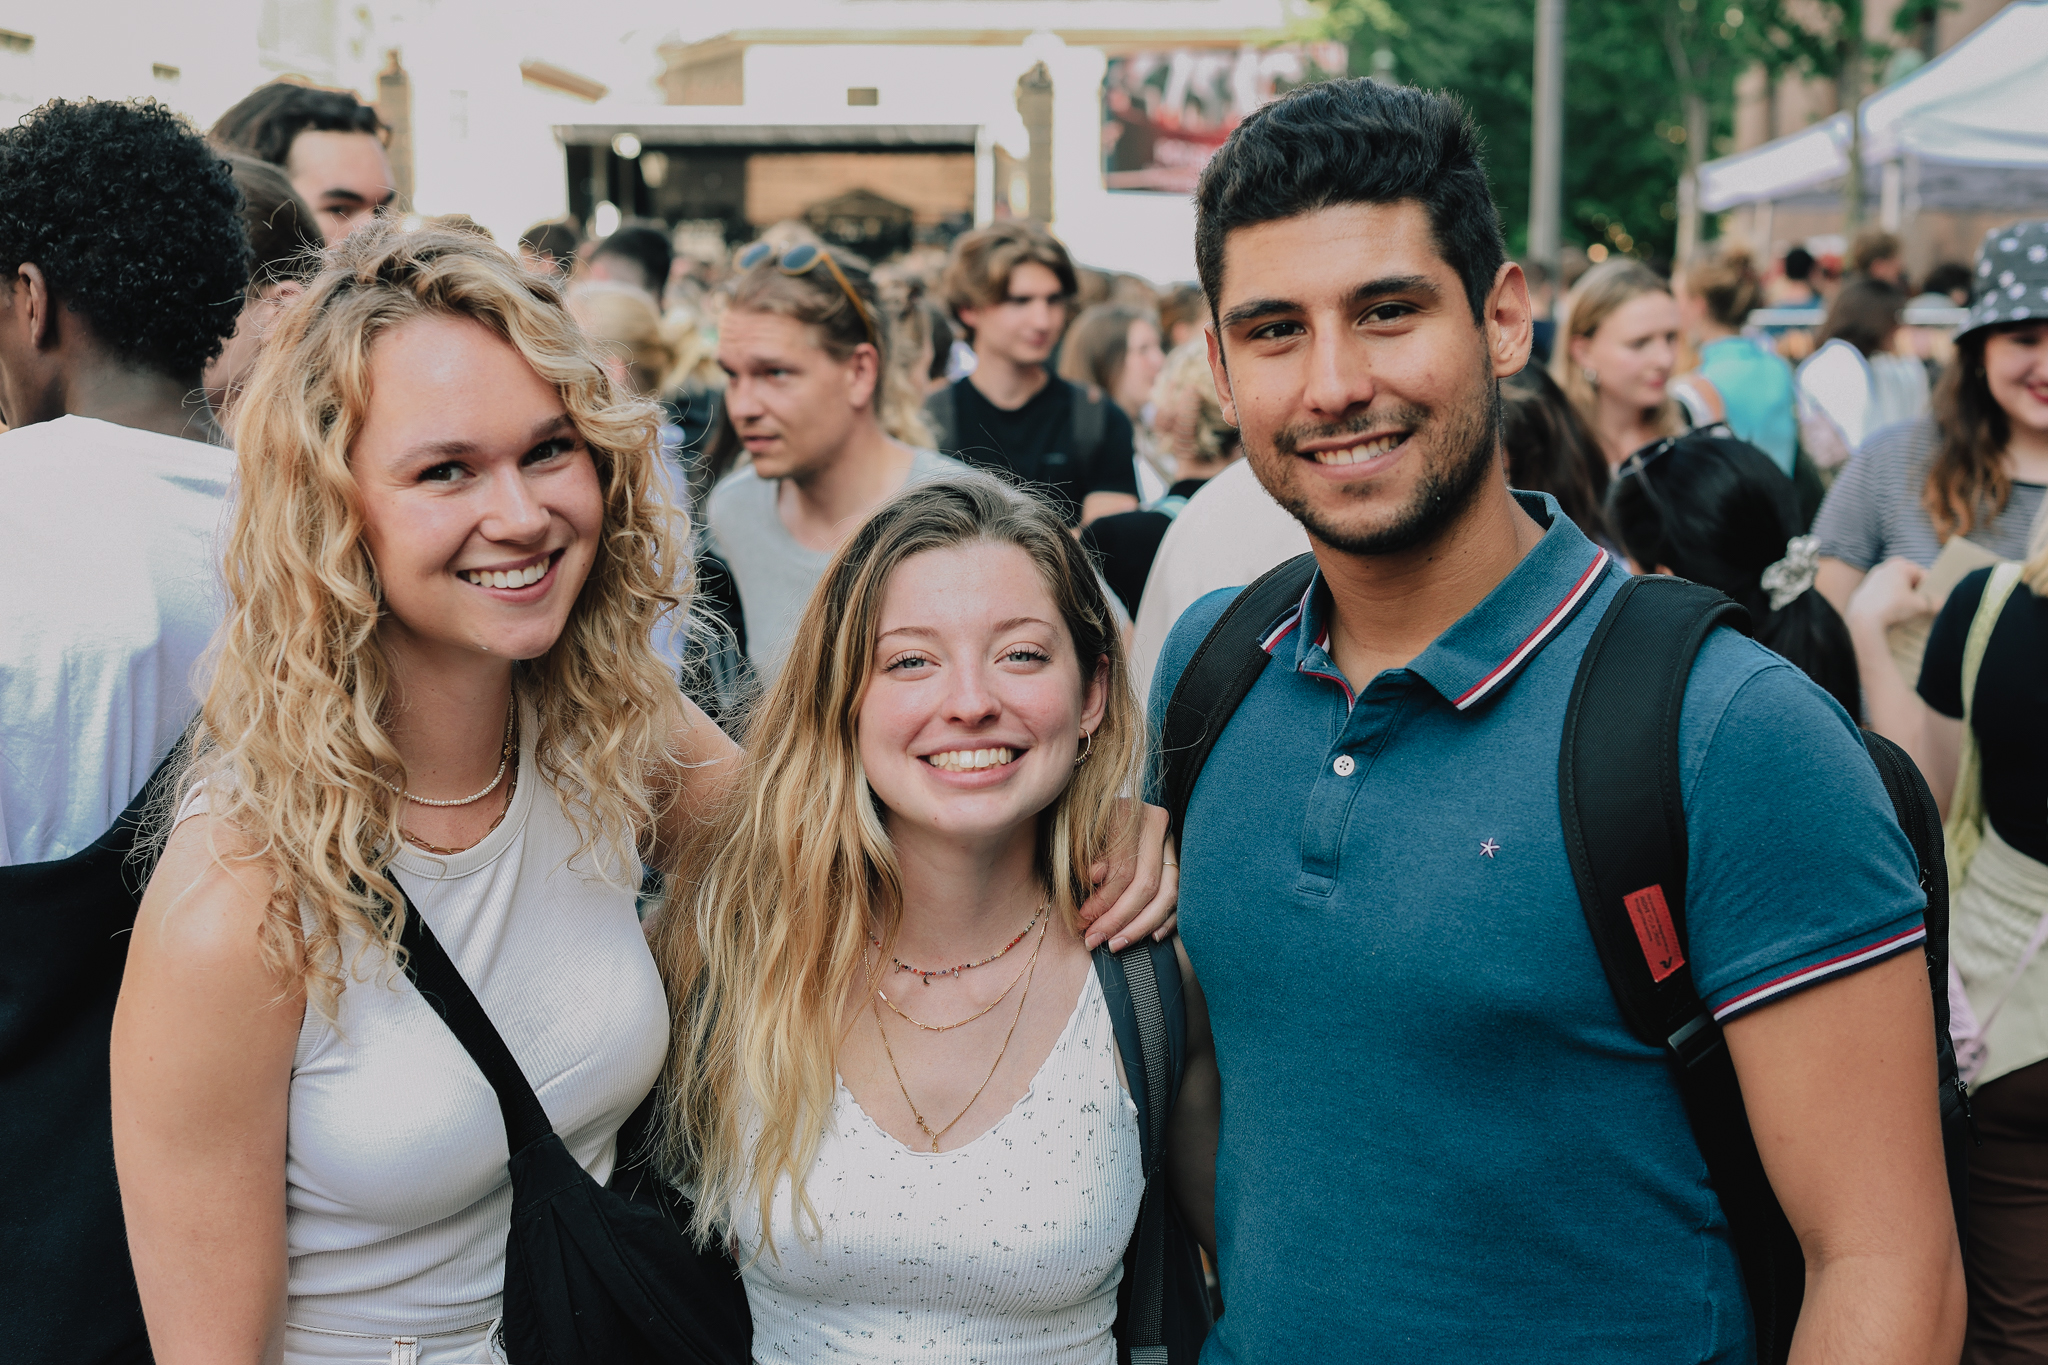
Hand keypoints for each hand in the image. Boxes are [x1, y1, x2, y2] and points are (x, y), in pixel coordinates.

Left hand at [1077, 801, 1177, 950]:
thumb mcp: (1077, 831)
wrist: (1097, 803)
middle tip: (1096, 939)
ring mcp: (1172, 842)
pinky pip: (1180, 896)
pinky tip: (1152, 936)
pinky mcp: (1179, 858)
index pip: (1124, 869)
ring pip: (1168, 893)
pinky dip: (1168, 919)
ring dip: (1142, 926)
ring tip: (1117, 943)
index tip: (1083, 920)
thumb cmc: (1083, 821)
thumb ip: (1085, 854)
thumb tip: (1096, 875)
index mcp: (1132, 814)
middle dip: (1120, 919)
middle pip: (1147, 884)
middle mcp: (1158, 826)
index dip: (1103, 901)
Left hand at [1845, 556, 1931, 633]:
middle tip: (1926, 607)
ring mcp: (1871, 580)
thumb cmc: (1893, 608)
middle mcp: (1883, 568)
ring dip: (1904, 599)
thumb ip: (1933, 603)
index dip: (1931, 588)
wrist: (1863, 621)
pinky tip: (1895, 616)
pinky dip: (1890, 604)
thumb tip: (1942, 603)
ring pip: (1895, 589)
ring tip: (1912, 614)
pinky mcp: (1863, 592)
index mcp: (1899, 565)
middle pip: (1908, 581)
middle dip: (1917, 593)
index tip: (1937, 599)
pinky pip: (1883, 596)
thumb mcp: (1919, 606)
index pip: (1922, 575)